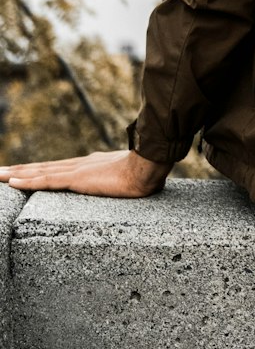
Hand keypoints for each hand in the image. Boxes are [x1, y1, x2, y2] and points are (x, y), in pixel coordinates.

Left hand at [0, 149, 169, 197]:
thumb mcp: (125, 177)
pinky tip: (12, 183)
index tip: (20, 172)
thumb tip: (118, 183)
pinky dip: (27, 181)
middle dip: (19, 170)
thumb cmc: (142, 175)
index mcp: (88, 166)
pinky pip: (46, 181)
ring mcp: (75, 171)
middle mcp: (77, 165)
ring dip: (15, 174)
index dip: (36, 170)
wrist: (147, 168)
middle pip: (41, 167)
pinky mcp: (76, 179)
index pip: (56, 168)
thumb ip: (116, 179)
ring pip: (38, 172)